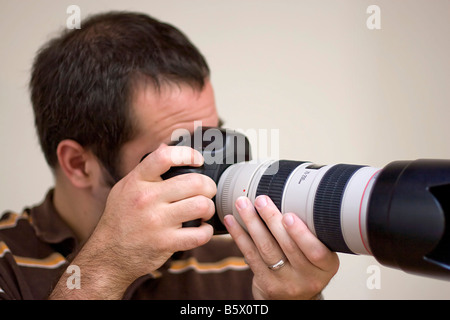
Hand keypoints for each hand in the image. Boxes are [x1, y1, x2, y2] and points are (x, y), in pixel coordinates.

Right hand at [51, 144, 216, 298]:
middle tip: (207, 191)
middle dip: (209, 186)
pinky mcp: (166, 243)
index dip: (188, 155)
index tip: (197, 161)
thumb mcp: (125, 188)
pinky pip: (200, 234)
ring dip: (209, 208)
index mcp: (137, 181)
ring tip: (204, 210)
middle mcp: (147, 199)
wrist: (109, 255)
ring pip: (202, 206)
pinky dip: (206, 231)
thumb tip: (166, 148)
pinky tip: (200, 229)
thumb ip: (146, 170)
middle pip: (195, 182)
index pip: (165, 157)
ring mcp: (157, 222)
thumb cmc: (120, 219)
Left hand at [224, 195, 338, 299]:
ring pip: (266, 249)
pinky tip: (232, 221)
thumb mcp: (318, 255)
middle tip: (260, 200)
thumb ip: (311, 233)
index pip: (315, 250)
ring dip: (252, 223)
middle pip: (287, 246)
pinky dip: (239, 235)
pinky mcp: (266, 284)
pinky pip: (250, 256)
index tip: (289, 215)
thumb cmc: (307, 268)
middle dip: (271, 219)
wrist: (295, 299)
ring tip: (242, 204)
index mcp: (326, 266)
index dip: (301, 233)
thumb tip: (292, 196)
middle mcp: (308, 277)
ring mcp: (286, 282)